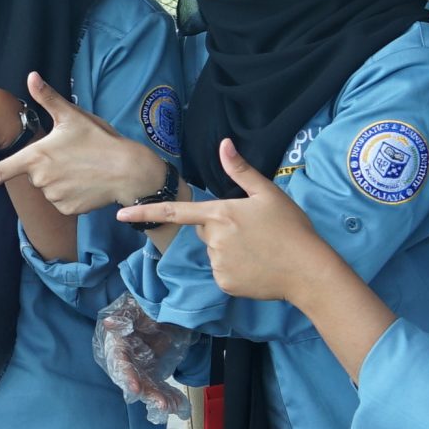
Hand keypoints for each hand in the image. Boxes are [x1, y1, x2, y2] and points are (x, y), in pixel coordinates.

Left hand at [0, 72, 167, 215]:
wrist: (129, 171)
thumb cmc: (100, 140)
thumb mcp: (73, 116)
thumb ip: (47, 98)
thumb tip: (31, 75)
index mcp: (35, 156)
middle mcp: (40, 179)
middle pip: (32, 173)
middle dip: (46, 166)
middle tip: (73, 155)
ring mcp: (53, 197)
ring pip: (46, 188)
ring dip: (59, 180)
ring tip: (82, 167)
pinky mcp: (66, 210)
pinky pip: (60, 201)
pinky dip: (70, 193)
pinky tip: (86, 183)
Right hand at [92, 294, 191, 422]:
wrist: (158, 312)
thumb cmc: (142, 308)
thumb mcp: (135, 308)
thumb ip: (124, 316)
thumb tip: (109, 323)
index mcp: (118, 343)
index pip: (119, 361)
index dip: (126, 375)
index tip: (135, 388)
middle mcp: (127, 359)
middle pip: (134, 379)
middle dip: (146, 392)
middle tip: (160, 403)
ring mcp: (140, 367)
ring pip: (147, 386)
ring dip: (158, 397)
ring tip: (170, 406)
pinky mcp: (151, 372)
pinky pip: (159, 386)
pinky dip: (169, 396)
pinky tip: (180, 405)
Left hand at [117, 138, 340, 301]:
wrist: (308, 271)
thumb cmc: (291, 228)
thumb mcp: (268, 193)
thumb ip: (241, 170)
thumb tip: (224, 144)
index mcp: (220, 213)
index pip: (175, 211)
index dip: (145, 212)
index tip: (120, 216)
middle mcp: (213, 239)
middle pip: (205, 230)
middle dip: (221, 228)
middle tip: (252, 230)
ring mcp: (217, 264)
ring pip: (214, 251)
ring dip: (229, 249)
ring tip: (258, 249)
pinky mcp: (224, 284)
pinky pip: (222, 271)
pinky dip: (235, 268)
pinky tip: (256, 266)